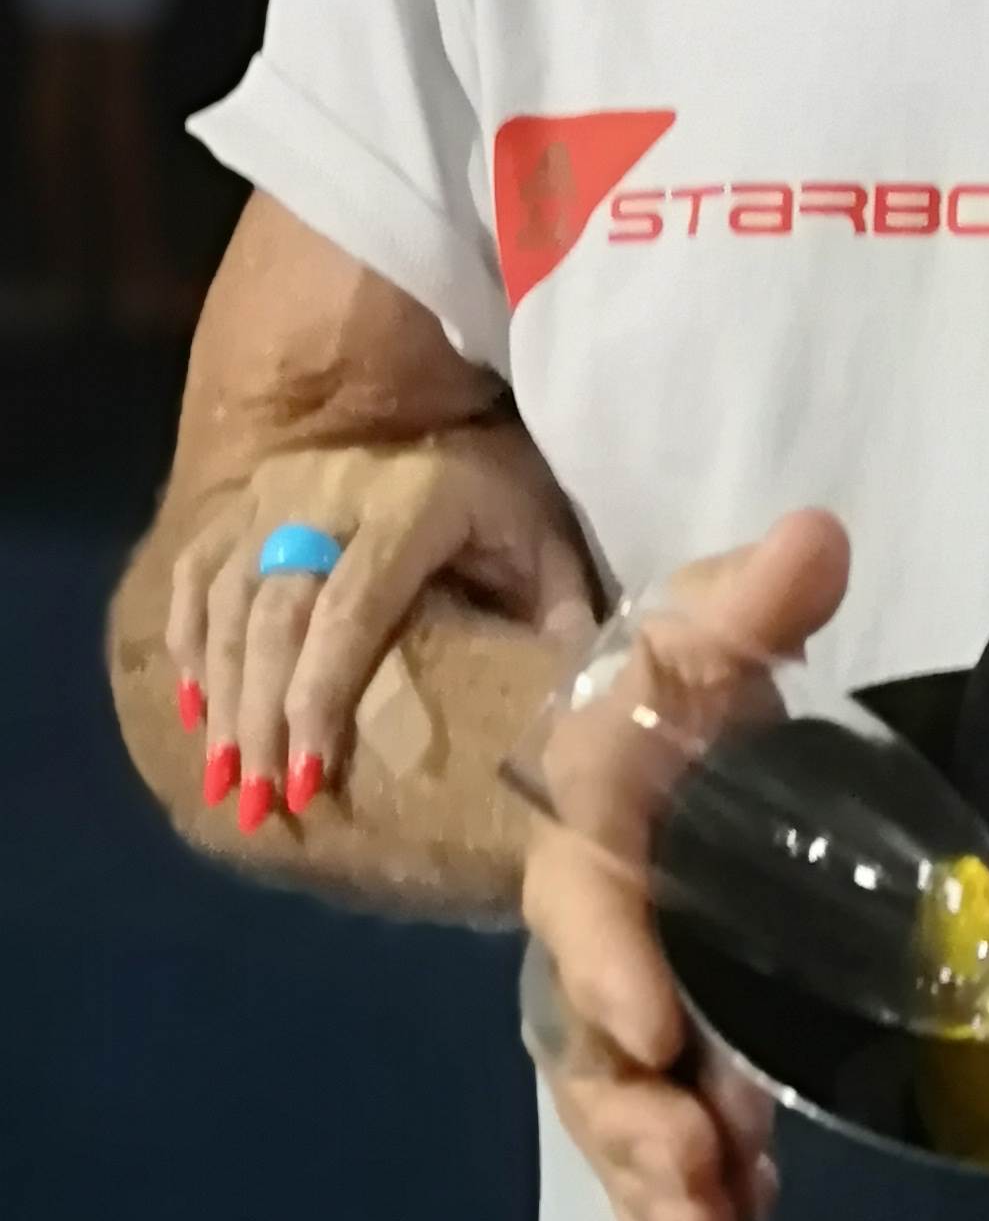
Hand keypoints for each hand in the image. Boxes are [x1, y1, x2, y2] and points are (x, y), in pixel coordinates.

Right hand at [165, 422, 599, 836]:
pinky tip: (195, 706)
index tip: (311, 776)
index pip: (351, 609)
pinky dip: (188, 639)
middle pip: (275, 614)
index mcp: (412, 505)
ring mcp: (277, 491)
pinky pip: (197, 570)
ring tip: (224, 776)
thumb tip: (568, 709)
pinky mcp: (245, 497)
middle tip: (258, 800)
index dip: (322, 694)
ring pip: (225, 598)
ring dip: (220, 693)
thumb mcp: (548, 547)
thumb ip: (556, 617)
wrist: (459, 420)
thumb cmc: (508, 498)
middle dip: (261, 715)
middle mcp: (330, 493)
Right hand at [518, 509, 848, 1220]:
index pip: (583, 900)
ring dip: (658, 1193)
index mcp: (590, 828)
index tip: (652, 1028)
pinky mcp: (665, 1057)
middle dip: (635, 1125)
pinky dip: (675, 1214)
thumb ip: (749, 597)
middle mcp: (593, 934)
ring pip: (620, 1115)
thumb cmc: (675, 687)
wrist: (661, 739)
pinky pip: (654, 1144)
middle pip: (592, 1045)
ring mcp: (625, 1007)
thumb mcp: (705, 629)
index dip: (606, 965)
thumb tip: (815, 542)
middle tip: (698, 1179)